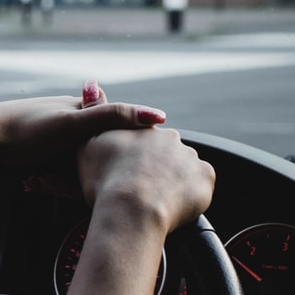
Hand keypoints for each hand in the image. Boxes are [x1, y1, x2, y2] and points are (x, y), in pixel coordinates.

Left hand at [0, 83, 165, 174]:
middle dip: (95, 169)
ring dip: (68, 181)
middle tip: (96, 187)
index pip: (116, 125)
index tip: (141, 166)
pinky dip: (49, 185)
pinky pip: (50, 176)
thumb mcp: (76, 123)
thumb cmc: (24, 131)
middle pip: (94, 149)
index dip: (129, 145)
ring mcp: (46, 141)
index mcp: (77, 109)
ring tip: (59, 189)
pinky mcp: (31, 158)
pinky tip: (40, 188)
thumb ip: (115, 117)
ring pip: (71, 166)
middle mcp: (63, 122)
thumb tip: (158, 116)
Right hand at [77, 123, 214, 234]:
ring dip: (175, 183)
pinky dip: (191, 196)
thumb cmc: (105, 182)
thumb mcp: (87, 145)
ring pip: (185, 170)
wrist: (130, 211)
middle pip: (167, 155)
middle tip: (141, 193)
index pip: (145, 142)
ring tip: (156, 204)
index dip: (136, 160)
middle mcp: (172, 139)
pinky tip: (173, 207)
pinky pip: (201, 187)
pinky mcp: (206, 178)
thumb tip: (92, 84)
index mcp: (146, 131)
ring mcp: (191, 158)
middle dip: (158, 170)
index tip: (127, 176)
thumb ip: (93, 114)